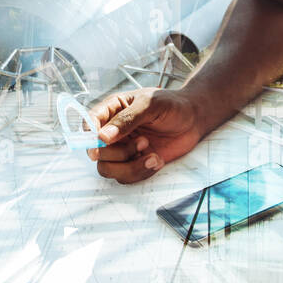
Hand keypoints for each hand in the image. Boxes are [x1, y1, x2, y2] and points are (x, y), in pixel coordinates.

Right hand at [86, 87, 203, 183]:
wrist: (194, 119)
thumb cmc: (172, 105)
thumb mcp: (150, 105)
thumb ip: (126, 120)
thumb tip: (102, 137)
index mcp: (112, 110)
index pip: (89, 124)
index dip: (88, 138)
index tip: (97, 150)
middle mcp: (113, 131)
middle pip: (98, 153)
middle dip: (120, 153)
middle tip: (143, 142)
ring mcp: (123, 148)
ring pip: (109, 169)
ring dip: (130, 166)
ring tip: (152, 154)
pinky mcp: (135, 162)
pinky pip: (126, 177)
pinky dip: (141, 172)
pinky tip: (157, 160)